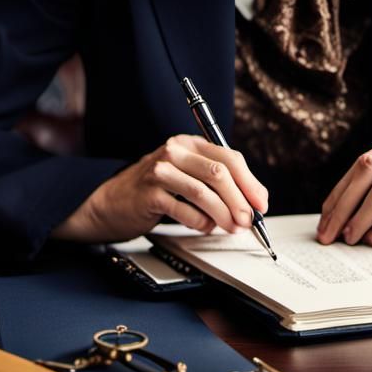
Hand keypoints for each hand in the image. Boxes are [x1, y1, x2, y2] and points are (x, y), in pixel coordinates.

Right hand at [51, 134, 268, 243]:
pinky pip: (184, 210)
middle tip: (249, 221)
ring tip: (232, 228)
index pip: (229, 157)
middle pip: (219, 172)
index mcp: (188, 143)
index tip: (261, 204)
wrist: (110, 202)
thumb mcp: (185, 175)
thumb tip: (251, 202)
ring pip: (204, 191)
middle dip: (240, 200)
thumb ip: (214, 182)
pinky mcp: (149, 193)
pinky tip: (204, 227)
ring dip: (224, 214)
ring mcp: (160, 170)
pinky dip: (200, 222)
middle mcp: (174, 151)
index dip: (250, 182)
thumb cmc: (153, 190)